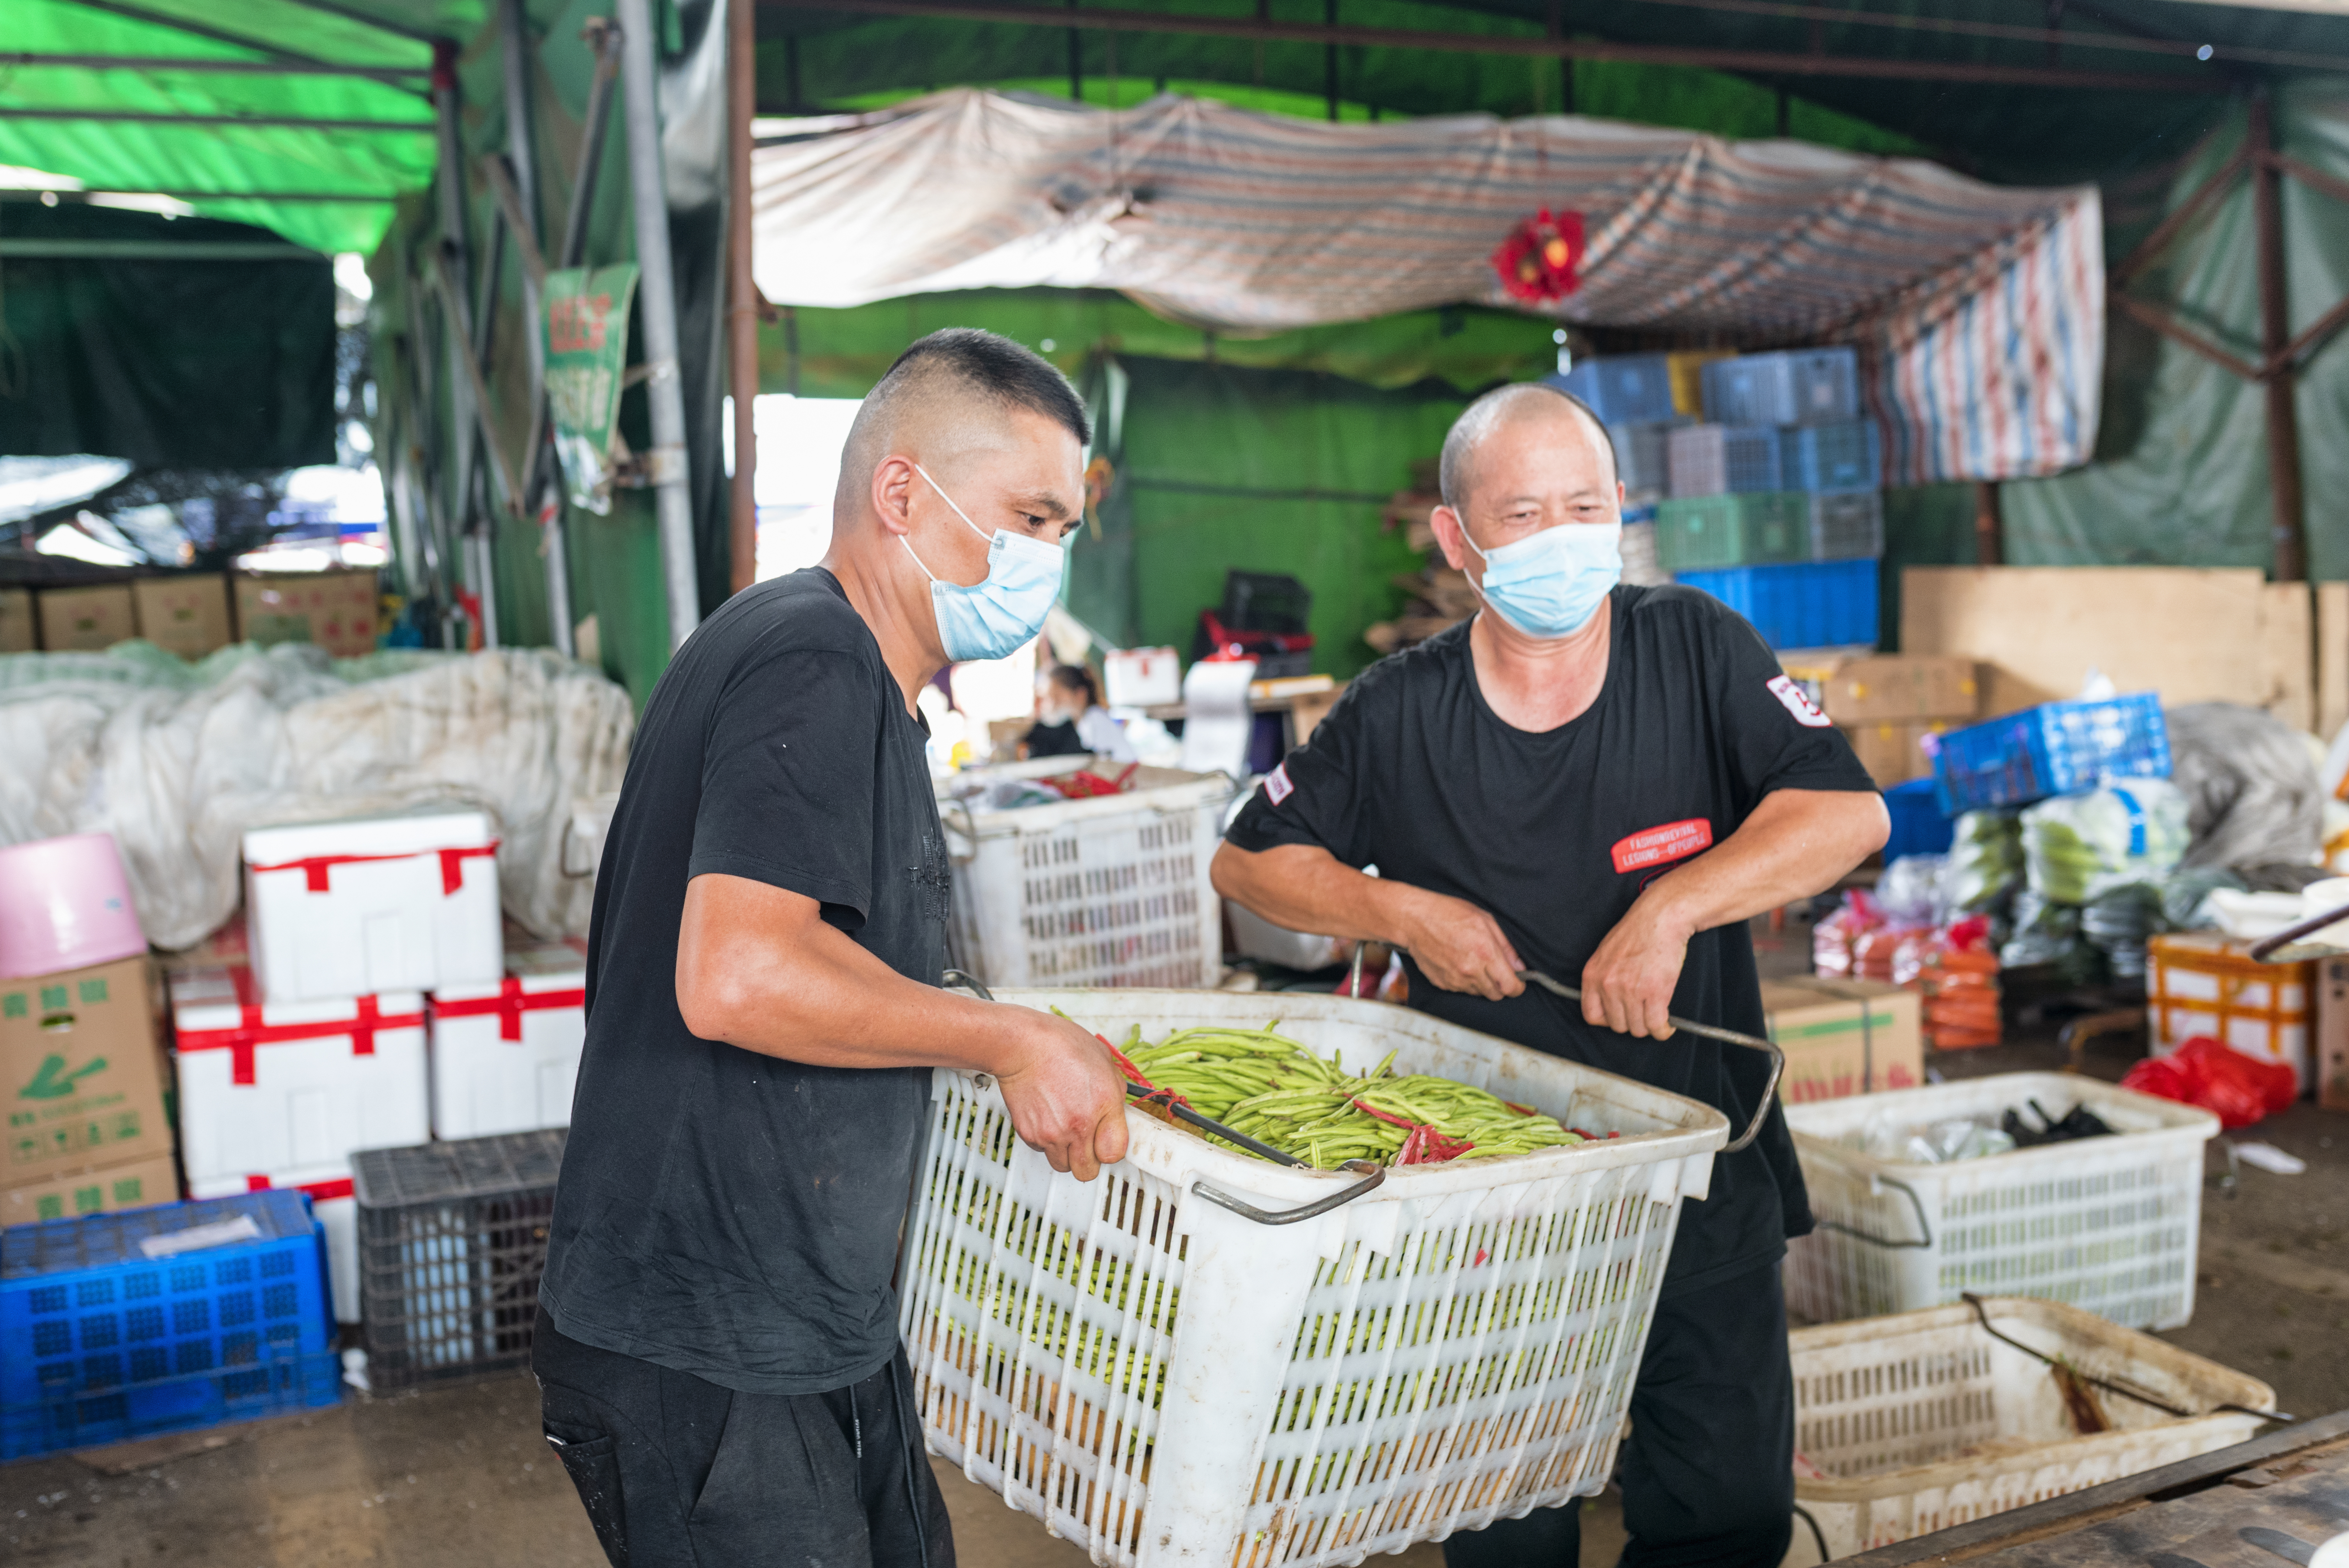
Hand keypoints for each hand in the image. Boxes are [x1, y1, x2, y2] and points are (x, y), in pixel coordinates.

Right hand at [994, 1010, 1130, 1180]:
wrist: (1022, 1045)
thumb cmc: (1060, 1046)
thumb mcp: (1103, 1061)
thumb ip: (1115, 1091)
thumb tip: (1116, 1110)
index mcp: (1103, 1106)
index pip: (1114, 1154)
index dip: (1112, 1149)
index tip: (1108, 1141)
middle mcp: (1077, 1126)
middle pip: (1087, 1172)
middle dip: (1089, 1160)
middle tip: (1088, 1143)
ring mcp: (1051, 1133)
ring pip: (1063, 1166)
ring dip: (1067, 1154)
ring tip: (1066, 1130)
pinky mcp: (1029, 1134)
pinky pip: (1042, 1151)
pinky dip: (1046, 1141)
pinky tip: (1048, 1119)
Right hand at [1396, 888, 1524, 1000]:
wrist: (1414, 920)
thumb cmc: (1448, 913)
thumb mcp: (1485, 920)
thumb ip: (1505, 946)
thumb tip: (1519, 966)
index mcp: (1486, 954)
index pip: (1510, 987)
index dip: (1517, 987)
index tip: (1517, 983)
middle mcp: (1471, 971)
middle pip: (1495, 994)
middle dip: (1500, 986)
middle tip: (1496, 971)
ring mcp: (1455, 980)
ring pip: (1478, 993)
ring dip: (1481, 983)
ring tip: (1474, 963)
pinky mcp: (1442, 983)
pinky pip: (1461, 990)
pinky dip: (1464, 982)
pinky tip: (1458, 964)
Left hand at [1580, 896, 1693, 1038]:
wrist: (1661, 917)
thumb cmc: (1638, 931)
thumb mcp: (1606, 952)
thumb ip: (1604, 977)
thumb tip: (1608, 1001)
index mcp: (1593, 975)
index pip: (1591, 1015)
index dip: (1607, 1021)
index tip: (1620, 1016)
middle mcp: (1608, 985)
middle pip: (1618, 1025)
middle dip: (1632, 1022)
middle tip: (1643, 1012)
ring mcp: (1631, 990)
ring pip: (1638, 1029)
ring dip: (1649, 1025)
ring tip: (1656, 1015)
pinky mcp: (1655, 993)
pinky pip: (1657, 1026)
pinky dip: (1663, 1029)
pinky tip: (1667, 1024)